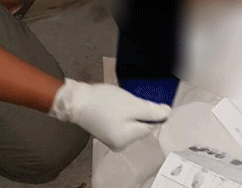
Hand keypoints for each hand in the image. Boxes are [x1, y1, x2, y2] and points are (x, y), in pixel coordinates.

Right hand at [49, 79, 170, 151]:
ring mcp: (111, 137)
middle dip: (140, 110)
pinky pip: (122, 119)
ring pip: (132, 121)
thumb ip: (151, 111)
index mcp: (126, 140)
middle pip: (141, 124)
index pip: (150, 126)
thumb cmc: (102, 102)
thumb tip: (166, 114)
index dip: (153, 111)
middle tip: (132, 97)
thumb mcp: (132, 105)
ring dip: (131, 109)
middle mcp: (119, 143)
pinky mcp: (105, 128)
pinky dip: (122, 110)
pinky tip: (116, 102)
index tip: (149, 98)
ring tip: (122, 99)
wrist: (75, 99)